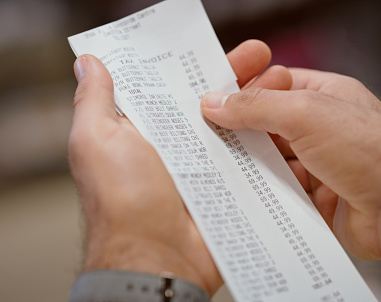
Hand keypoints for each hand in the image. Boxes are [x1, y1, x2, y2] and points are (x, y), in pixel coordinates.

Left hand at [68, 40, 290, 295]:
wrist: (156, 259)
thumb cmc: (120, 201)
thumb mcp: (96, 141)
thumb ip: (94, 100)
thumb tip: (88, 62)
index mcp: (143, 131)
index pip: (171, 87)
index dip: (193, 64)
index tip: (216, 47)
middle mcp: (174, 148)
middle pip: (212, 104)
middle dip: (238, 79)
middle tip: (263, 57)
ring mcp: (204, 170)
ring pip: (237, 129)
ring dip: (261, 105)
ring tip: (285, 81)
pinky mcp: (226, 191)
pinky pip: (252, 163)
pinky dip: (271, 145)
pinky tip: (291, 122)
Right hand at [201, 68, 380, 296]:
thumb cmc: (370, 151)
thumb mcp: (306, 113)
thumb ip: (257, 106)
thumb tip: (216, 103)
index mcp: (324, 96)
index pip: (274, 86)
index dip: (244, 92)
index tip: (211, 102)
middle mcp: (321, 128)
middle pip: (268, 126)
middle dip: (241, 132)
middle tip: (206, 136)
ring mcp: (319, 164)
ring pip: (271, 161)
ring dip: (250, 165)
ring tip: (218, 167)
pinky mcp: (315, 198)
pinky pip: (279, 192)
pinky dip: (263, 193)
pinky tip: (242, 194)